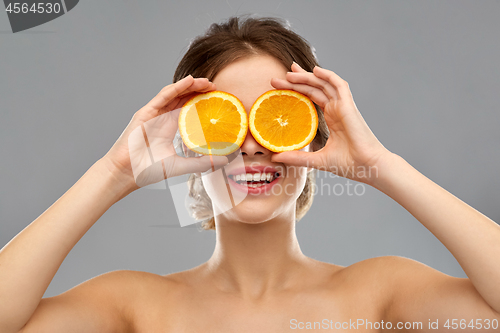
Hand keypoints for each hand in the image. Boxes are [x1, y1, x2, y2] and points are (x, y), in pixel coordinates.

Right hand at [101, 75, 227, 192]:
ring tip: (206, 82)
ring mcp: (154, 114)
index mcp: (170, 127)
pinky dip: (177, 87)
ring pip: (175, 93)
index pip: (189, 109)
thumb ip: (202, 163)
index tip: (217, 100)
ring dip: (190, 85)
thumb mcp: (181, 165)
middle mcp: (163, 118)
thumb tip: (224, 160)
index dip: (202, 102)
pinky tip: (189, 81)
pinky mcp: (146, 112)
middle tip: (215, 87)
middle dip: (199, 91)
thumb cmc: (148, 170)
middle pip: (183, 98)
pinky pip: (163, 96)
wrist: (127, 172)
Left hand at [270, 63, 390, 183]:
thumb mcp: (317, 160)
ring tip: (289, 72)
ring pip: (324, 84)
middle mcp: (336, 109)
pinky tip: (315, 70)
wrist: (367, 166)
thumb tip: (275, 158)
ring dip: (307, 76)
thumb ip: (297, 157)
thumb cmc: (349, 164)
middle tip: (278, 77)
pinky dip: (328, 76)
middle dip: (297, 80)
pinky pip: (339, 85)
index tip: (281, 85)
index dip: (298, 89)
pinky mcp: (349, 106)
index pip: (311, 97)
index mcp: (331, 118)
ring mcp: (343, 106)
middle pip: (315, 88)